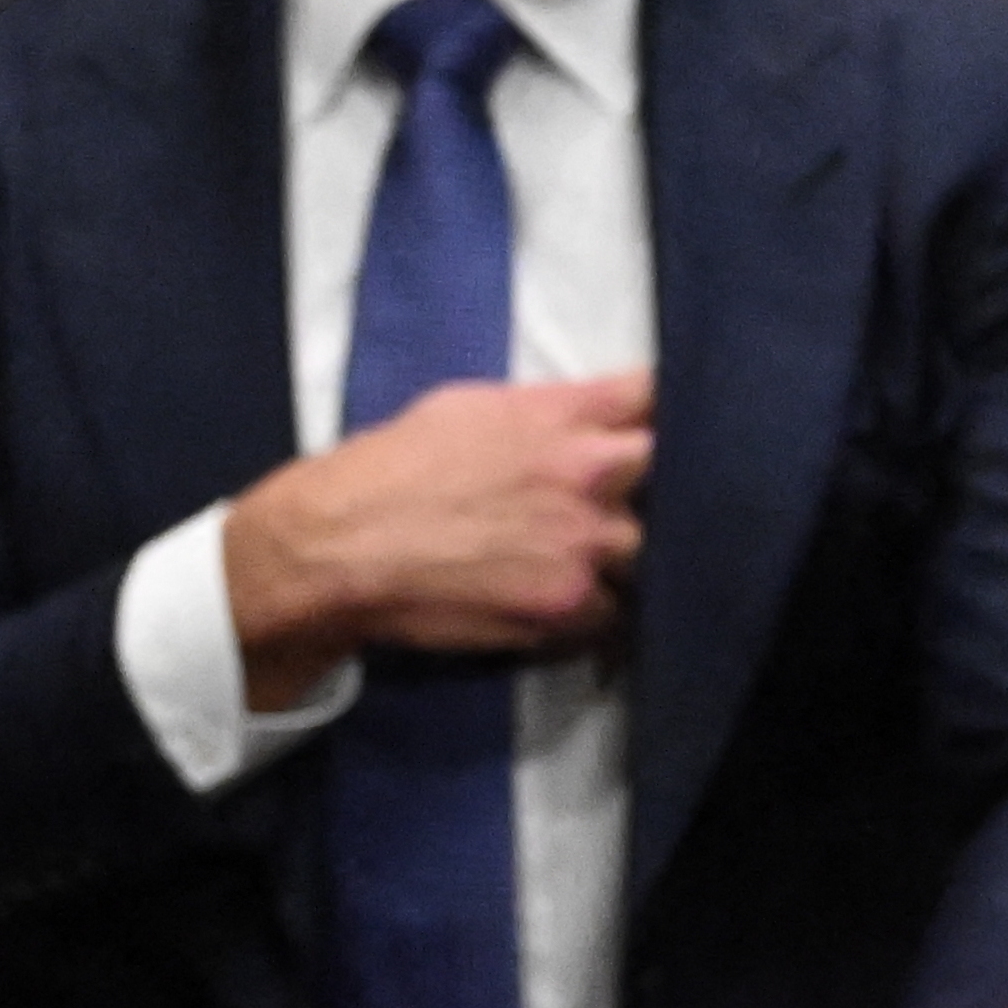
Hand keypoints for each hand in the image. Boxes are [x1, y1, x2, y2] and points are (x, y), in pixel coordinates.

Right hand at [221, 371, 653, 688]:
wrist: (340, 545)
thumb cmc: (392, 467)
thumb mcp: (468, 407)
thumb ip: (543, 413)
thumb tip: (585, 418)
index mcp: (563, 417)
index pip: (655, 397)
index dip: (663, 412)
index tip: (659, 425)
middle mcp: (588, 476)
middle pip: (667, 475)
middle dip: (647, 486)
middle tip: (613, 499)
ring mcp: (585, 545)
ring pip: (644, 550)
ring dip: (618, 553)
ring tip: (571, 555)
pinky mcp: (569, 605)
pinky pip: (612, 609)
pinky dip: (592, 606)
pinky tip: (556, 596)